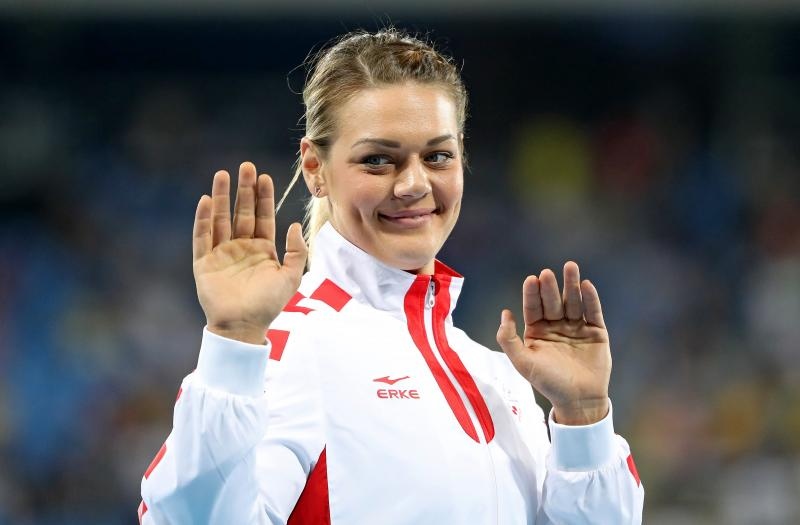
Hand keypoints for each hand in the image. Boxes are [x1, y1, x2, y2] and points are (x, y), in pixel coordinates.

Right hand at [193, 162, 306, 343]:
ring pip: (221, 219)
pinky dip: (204, 219)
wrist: (244, 327)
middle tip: (246, 167)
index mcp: (262, 249)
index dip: (263, 197)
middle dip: (244, 190)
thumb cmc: (268, 305)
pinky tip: (207, 201)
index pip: (262, 217)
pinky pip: (202, 237)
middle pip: (242, 212)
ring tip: (223, 175)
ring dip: (222, 197)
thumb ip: (296, 252)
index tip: (264, 177)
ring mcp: (221, 253)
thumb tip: (294, 225)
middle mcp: (241, 247)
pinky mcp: (204, 263)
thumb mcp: (291, 277)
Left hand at [496, 262, 610, 424]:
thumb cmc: (548, 383)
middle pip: (553, 302)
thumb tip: (505, 312)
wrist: (578, 401)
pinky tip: (586, 285)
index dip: (532, 293)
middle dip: (550, 287)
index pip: (533, 307)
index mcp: (537, 331)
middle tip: (547, 273)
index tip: (531, 279)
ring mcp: (577, 328)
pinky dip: (590, 299)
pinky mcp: (596, 332)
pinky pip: (593, 312)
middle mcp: (556, 326)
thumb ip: (508, 339)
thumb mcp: (522, 363)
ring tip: (570, 267)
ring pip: (573, 302)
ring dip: (571, 285)